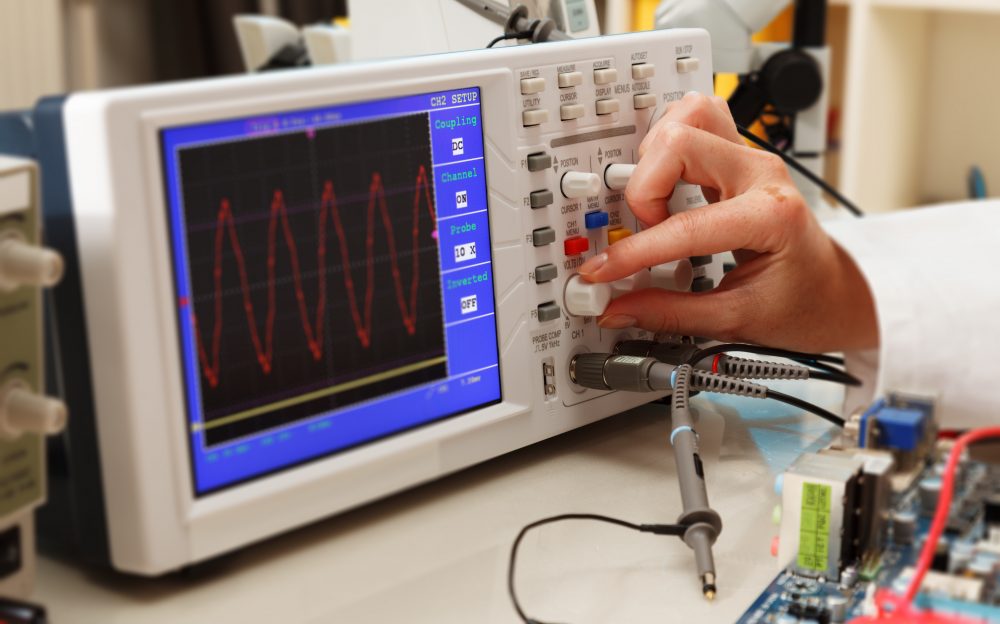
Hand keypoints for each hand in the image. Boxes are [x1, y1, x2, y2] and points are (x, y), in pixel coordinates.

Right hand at [578, 92, 877, 352]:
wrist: (833, 290)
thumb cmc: (801, 303)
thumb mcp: (736, 319)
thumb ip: (670, 313)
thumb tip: (619, 308)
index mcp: (771, 217)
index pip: (685, 227)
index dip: (634, 252)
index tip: (604, 271)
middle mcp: (761, 174)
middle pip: (681, 140)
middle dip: (644, 186)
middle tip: (641, 227)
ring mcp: (750, 158)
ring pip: (691, 113)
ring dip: (657, 152)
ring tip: (652, 197)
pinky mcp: (738, 154)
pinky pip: (699, 118)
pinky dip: (670, 139)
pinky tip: (663, 176)